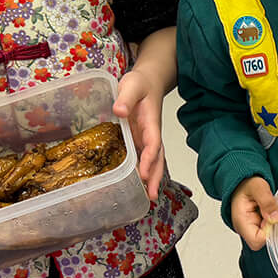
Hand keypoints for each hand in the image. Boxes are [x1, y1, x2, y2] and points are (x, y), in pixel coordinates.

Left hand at [113, 70, 166, 198]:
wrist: (149, 80)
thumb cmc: (141, 83)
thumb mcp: (132, 86)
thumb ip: (126, 97)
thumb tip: (119, 110)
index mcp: (151, 122)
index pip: (153, 143)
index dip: (149, 159)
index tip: (144, 173)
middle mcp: (151, 133)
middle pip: (157, 158)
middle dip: (156, 176)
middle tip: (152, 195)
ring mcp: (147, 137)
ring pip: (153, 160)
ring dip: (152, 178)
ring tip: (149, 197)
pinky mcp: (141, 138)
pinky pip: (144, 157)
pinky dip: (144, 170)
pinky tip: (138, 183)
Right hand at [232, 175, 277, 249]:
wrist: (242, 182)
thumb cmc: (246, 184)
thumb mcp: (258, 187)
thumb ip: (266, 201)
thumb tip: (274, 218)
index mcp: (241, 221)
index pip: (257, 241)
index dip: (269, 232)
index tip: (272, 218)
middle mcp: (245, 228)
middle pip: (264, 240)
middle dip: (273, 226)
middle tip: (272, 210)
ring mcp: (251, 228)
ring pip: (268, 235)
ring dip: (273, 222)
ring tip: (269, 208)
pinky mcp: (257, 226)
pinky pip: (269, 229)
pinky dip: (273, 220)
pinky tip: (270, 210)